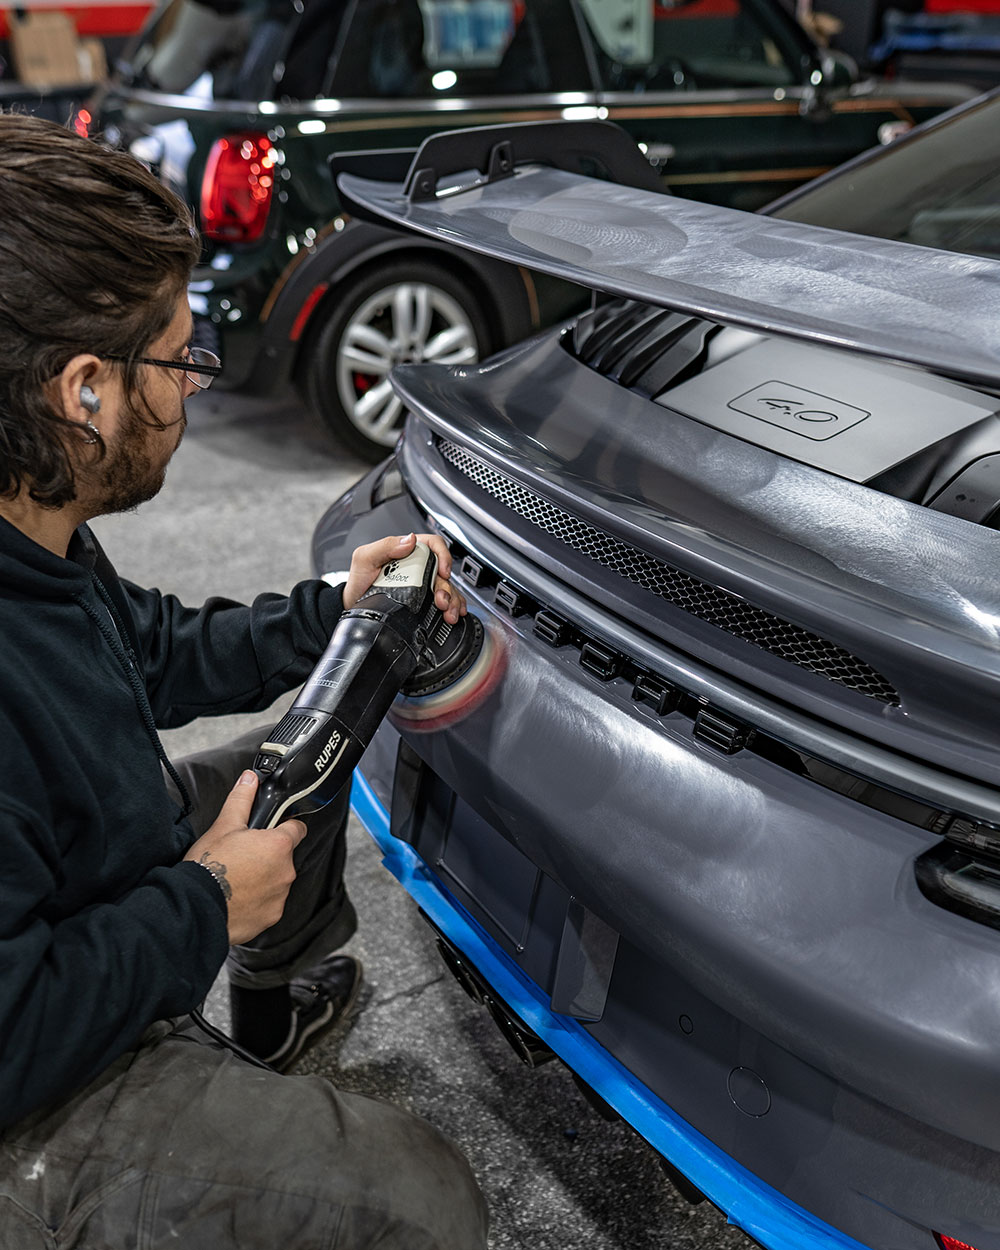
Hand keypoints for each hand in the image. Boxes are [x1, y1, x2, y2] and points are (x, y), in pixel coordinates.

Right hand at [183, 771, 306, 944]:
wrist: (195, 908)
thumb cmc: (209, 867)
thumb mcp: (224, 825)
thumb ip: (242, 799)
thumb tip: (250, 780)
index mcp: (279, 845)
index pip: (297, 828)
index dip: (286, 824)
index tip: (274, 827)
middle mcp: (286, 871)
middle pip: (284, 856)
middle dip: (269, 854)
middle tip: (243, 854)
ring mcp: (280, 896)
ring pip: (277, 880)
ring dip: (264, 877)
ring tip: (237, 877)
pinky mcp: (271, 916)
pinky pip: (270, 903)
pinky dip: (258, 900)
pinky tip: (238, 896)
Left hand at [342, 531, 466, 623]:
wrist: (353, 606)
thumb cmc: (358, 581)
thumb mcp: (365, 558)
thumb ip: (385, 546)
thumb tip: (409, 540)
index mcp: (406, 551)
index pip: (433, 544)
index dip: (442, 555)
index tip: (442, 571)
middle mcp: (417, 566)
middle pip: (443, 570)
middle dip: (447, 586)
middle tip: (441, 600)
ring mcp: (422, 583)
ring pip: (447, 586)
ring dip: (452, 599)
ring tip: (448, 612)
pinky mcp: (424, 599)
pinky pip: (445, 599)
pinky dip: (454, 606)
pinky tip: (454, 613)